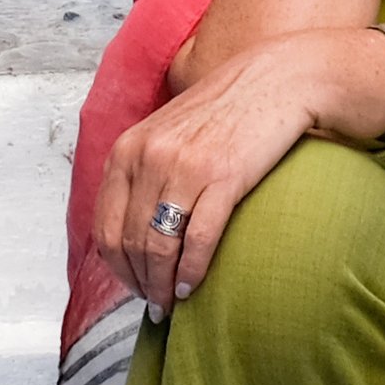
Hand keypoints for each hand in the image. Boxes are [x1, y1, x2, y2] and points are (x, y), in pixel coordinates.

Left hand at [98, 27, 384, 313]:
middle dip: (139, 283)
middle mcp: (148, 157)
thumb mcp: (167, 131)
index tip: (133, 286)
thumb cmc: (227, 110)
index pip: (105, 226)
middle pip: (129, 243)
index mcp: (128, 148)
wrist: (279, 79)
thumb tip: (131, 227)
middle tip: (154, 305)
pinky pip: (197, 241)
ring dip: (162, 285)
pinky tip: (192, 287)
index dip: (116, 268)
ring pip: (158, 248)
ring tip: (171, 304)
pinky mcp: (223, 178)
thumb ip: (143, 168)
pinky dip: (190, 272)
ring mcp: (184, 167)